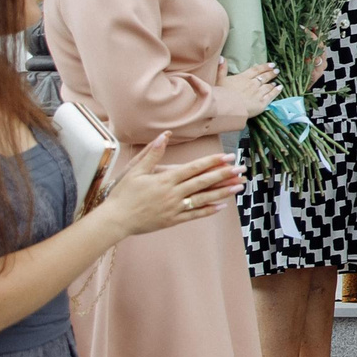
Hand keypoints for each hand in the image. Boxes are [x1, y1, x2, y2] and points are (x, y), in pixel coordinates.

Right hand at [99, 134, 242, 236]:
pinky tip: (221, 206)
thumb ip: (153, 153)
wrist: (115, 219)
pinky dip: (208, 210)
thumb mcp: (136, 170)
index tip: (227, 157)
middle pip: (203, 182)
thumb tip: (166, 135)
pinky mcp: (172, 220)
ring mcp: (174, 208)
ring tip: (238, 186)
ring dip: (222, 192)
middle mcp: (173, 193)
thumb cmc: (123, 194)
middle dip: (223, 175)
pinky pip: (194, 215)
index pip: (194, 168)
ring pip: (203, 199)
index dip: (212, 162)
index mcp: (165, 179)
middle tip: (241, 169)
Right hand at [219, 62, 280, 116]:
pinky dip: (276, 91)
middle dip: (271, 73)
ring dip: (273, 83)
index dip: (264, 66)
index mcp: (243, 78)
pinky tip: (279, 88)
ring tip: (277, 81)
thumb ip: (221, 69)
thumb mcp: (219, 80)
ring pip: (268, 86)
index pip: (256, 70)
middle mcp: (253, 84)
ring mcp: (258, 93)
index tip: (271, 64)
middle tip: (276, 70)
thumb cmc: (221, 95)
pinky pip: (271, 96)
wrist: (227, 108)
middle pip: (264, 77)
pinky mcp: (261, 103)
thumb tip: (222, 57)